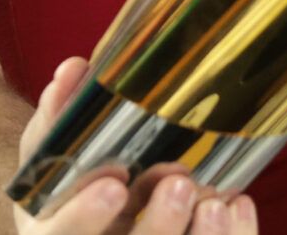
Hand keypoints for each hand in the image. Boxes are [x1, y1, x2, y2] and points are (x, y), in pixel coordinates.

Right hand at [16, 59, 257, 234]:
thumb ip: (58, 113)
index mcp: (54, 231)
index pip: (64, 234)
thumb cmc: (66, 177)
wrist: (80, 209)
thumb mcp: (49, 149)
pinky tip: (237, 204)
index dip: (85, 216)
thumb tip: (74, 69)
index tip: (114, 186)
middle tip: (179, 185)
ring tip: (215, 202)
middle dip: (157, 226)